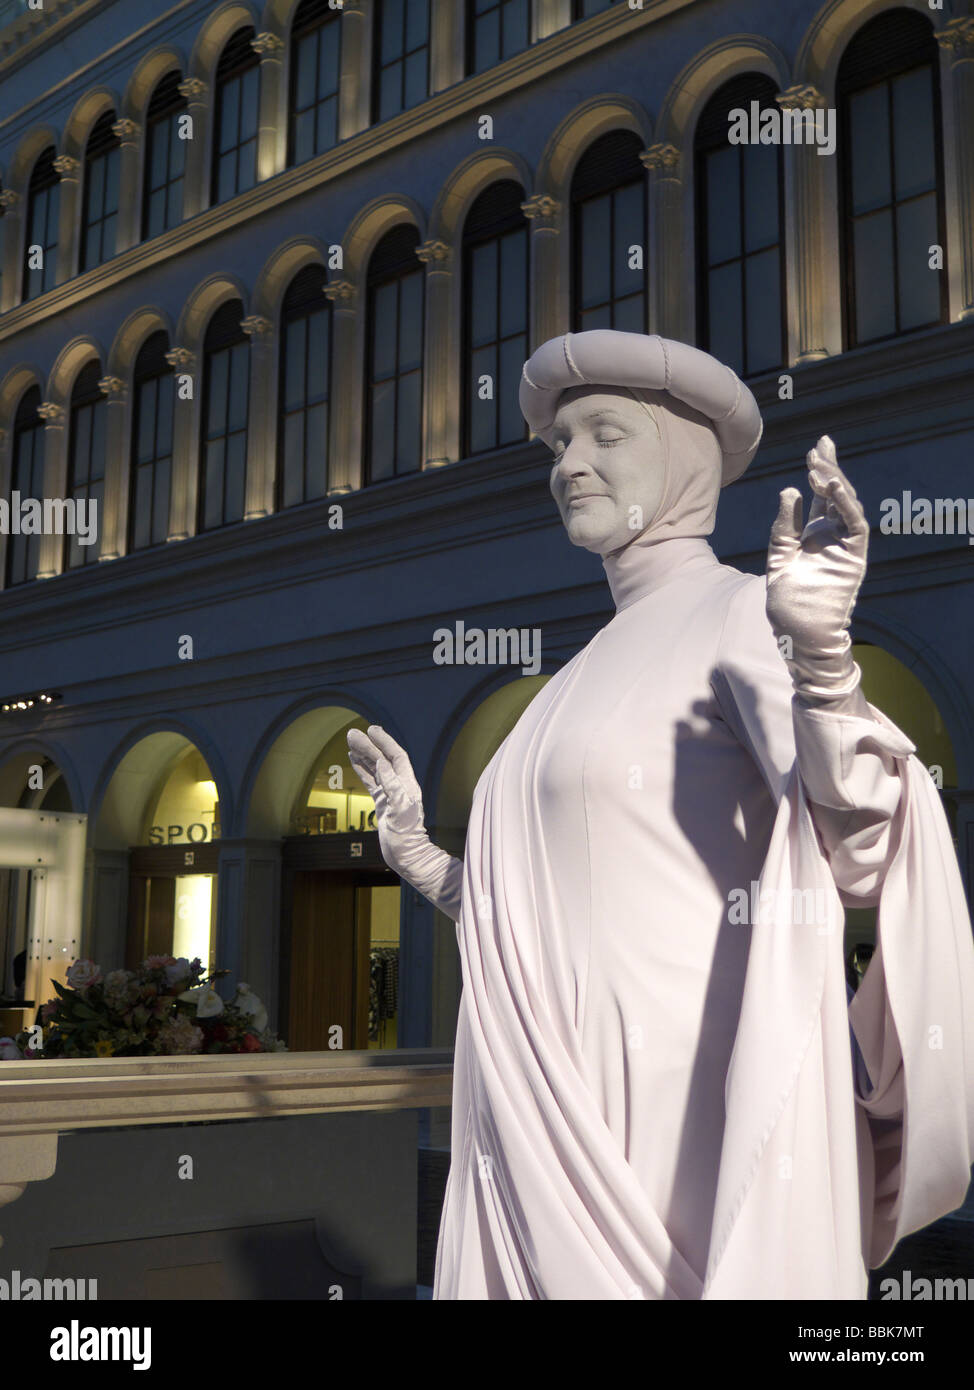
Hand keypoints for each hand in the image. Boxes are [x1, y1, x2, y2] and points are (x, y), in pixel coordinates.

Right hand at [347, 725, 424, 842]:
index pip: (396, 756)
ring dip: (363, 754)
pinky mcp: (382, 802)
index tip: (371, 730)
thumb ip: (392, 786)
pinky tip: (353, 760)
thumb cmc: (406, 836)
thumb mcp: (400, 810)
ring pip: (374, 768)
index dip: (385, 742)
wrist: (406, 856)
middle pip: (382, 759)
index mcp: (407, 785)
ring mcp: (390, 793)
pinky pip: (370, 781)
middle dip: (368, 745)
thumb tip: (382, 764)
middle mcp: (399, 786)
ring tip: (350, 741)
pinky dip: (361, 769)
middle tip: (351, 733)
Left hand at [766, 436, 867, 698]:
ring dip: (835, 484)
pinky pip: (856, 526)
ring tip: (819, 467)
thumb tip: (789, 492)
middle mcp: (832, 536)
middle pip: (835, 496)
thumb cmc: (788, 602)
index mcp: (813, 535)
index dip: (819, 472)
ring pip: (847, 506)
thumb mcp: (778, 557)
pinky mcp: (854, 558)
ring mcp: (844, 546)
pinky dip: (846, 506)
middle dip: (829, 469)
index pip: (820, 497)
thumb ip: (784, 527)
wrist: (799, 633)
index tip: (815, 449)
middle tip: (819, 448)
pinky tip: (834, 488)